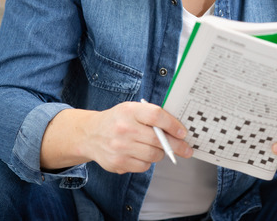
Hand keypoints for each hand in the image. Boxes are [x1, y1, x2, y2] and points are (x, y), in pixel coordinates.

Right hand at [40, 101, 191, 173]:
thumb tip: (177, 130)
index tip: (183, 133)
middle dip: (176, 146)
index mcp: (129, 111)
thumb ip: (152, 116)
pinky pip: (144, 166)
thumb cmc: (117, 120)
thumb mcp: (131, 110)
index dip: (173, 125)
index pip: (156, 116)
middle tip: (186, 149)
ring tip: (157, 148)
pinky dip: (147, 162)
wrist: (90, 134)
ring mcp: (120, 147)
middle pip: (158, 139)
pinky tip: (141, 154)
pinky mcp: (118, 163)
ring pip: (153, 155)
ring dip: (160, 153)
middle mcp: (124, 128)